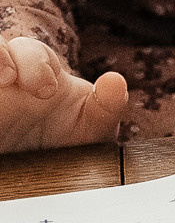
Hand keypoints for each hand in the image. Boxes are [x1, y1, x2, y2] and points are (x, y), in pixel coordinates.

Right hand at [0, 36, 127, 152]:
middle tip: (9, 79)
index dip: (35, 63)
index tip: (47, 91)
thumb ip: (107, 105)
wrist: (44, 171)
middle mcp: (5, 77)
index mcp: (37, 72)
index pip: (30, 50)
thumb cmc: (67, 139)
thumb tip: (115, 80)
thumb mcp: (91, 127)